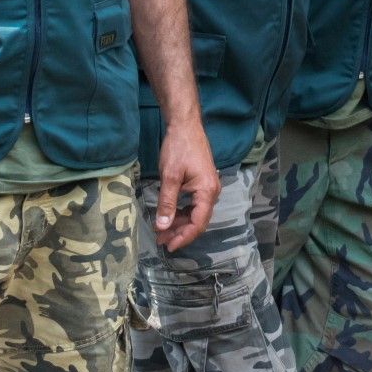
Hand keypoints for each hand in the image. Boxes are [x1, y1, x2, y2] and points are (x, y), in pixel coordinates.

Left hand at [152, 118, 219, 251]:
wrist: (185, 125)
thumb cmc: (179, 148)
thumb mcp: (170, 177)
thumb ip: (167, 203)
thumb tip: (162, 227)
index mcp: (207, 191)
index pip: (198, 223)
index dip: (184, 237)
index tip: (168, 246)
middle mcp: (212, 192)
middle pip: (198, 220)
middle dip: (179, 232)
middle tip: (160, 240)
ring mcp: (207, 187)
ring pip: (195, 213)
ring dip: (179, 223)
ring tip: (161, 231)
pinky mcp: (201, 183)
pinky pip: (193, 204)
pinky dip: (181, 212)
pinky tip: (169, 216)